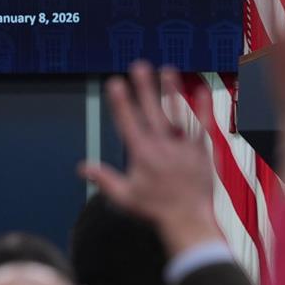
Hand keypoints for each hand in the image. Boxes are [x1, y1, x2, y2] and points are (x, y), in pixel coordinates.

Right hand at [79, 62, 221, 255]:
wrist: (188, 219)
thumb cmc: (156, 209)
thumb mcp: (125, 197)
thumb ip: (104, 179)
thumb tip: (82, 167)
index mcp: (142, 155)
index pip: (128, 122)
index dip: (121, 102)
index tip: (115, 82)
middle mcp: (163, 147)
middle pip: (152, 111)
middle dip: (144, 87)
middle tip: (139, 65)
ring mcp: (184, 147)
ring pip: (177, 113)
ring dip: (171, 90)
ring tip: (167, 69)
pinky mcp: (202, 150)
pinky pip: (202, 125)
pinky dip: (203, 107)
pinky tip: (201, 89)